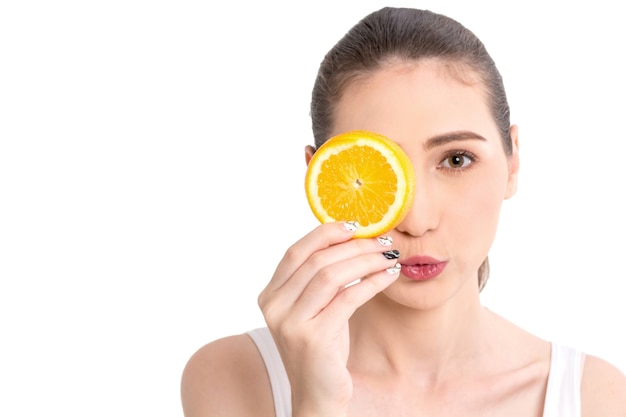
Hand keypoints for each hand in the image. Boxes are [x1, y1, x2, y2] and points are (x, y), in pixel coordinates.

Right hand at [258, 221, 400, 415]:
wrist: (317, 396)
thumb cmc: (321, 348)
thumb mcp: (313, 309)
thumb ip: (319, 279)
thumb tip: (350, 237)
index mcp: (270, 295)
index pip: (295, 252)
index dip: (325, 233)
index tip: (354, 225)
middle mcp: (274, 307)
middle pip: (316, 261)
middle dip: (354, 246)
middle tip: (383, 241)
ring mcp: (291, 323)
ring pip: (331, 275)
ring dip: (365, 261)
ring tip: (389, 256)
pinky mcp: (313, 338)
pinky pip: (348, 298)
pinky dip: (372, 283)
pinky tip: (388, 276)